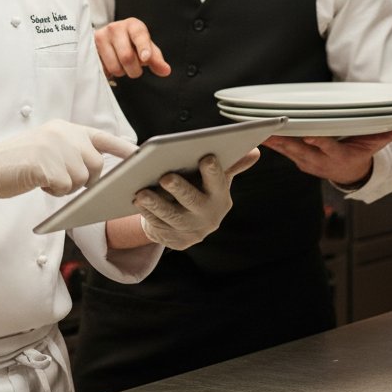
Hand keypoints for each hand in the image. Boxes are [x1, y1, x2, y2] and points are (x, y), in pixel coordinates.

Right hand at [0, 122, 135, 205]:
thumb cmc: (19, 163)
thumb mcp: (48, 146)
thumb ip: (72, 150)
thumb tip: (99, 168)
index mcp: (66, 128)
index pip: (103, 137)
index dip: (124, 149)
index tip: (142, 156)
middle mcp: (63, 133)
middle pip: (96, 165)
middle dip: (84, 179)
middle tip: (60, 179)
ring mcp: (54, 147)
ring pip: (82, 179)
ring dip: (66, 186)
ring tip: (45, 178)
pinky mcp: (45, 164)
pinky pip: (65, 188)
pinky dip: (54, 192)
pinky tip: (38, 183)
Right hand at [94, 18, 171, 78]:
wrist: (110, 37)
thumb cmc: (132, 42)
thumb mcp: (146, 48)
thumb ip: (156, 59)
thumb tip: (165, 70)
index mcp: (133, 25)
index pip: (139, 36)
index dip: (143, 48)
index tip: (145, 58)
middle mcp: (115, 28)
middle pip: (127, 57)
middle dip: (134, 70)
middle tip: (134, 68)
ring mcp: (101, 37)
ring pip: (114, 66)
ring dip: (122, 72)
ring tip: (122, 64)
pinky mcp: (90, 48)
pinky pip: (103, 69)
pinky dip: (110, 72)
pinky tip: (111, 64)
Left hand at [133, 150, 258, 250]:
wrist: (189, 226)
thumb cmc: (202, 192)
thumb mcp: (217, 180)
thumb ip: (231, 164)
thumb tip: (256, 152)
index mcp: (220, 197)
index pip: (219, 183)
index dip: (213, 172)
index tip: (206, 157)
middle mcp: (208, 216)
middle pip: (193, 202)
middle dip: (180, 189)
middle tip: (166, 177)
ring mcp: (191, 230)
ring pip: (172, 216)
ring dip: (156, 204)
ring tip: (141, 192)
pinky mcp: (174, 239)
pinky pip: (158, 226)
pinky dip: (147, 214)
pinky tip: (136, 201)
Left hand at [261, 124, 391, 187]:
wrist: (350, 173)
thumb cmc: (360, 152)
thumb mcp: (374, 145)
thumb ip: (384, 135)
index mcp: (340, 156)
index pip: (329, 148)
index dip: (320, 143)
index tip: (310, 137)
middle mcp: (321, 160)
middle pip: (301, 150)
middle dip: (285, 142)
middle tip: (270, 131)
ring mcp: (307, 161)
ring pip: (288, 150)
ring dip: (273, 142)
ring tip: (257, 131)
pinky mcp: (298, 158)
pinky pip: (282, 150)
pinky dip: (270, 143)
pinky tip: (256, 134)